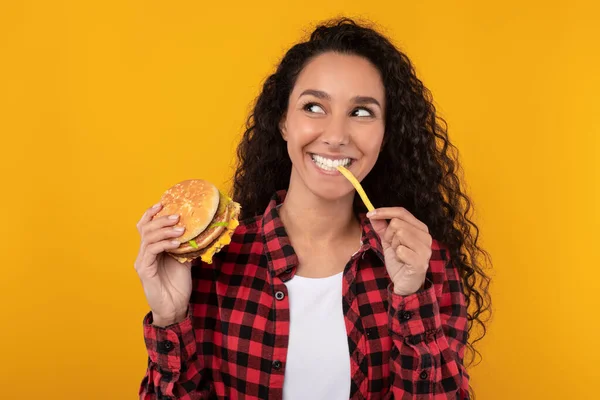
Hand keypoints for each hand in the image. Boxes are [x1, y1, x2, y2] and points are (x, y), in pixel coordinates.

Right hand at [134, 203, 192, 325]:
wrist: (175, 307)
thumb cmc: (178, 285)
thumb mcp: (185, 260)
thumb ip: (187, 246)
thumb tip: (200, 230)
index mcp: (152, 249)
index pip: (146, 226)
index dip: (152, 213)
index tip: (164, 203)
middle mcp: (144, 253)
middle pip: (146, 228)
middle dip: (161, 219)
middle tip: (177, 216)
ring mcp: (142, 261)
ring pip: (148, 238)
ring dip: (165, 231)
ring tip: (181, 229)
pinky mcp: (144, 270)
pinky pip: (151, 251)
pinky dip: (164, 244)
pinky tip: (177, 244)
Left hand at [367, 207, 432, 295]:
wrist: (405, 284)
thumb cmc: (399, 261)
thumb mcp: (388, 242)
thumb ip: (382, 228)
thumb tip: (372, 215)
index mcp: (420, 228)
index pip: (402, 212)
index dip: (384, 211)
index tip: (369, 214)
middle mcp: (426, 236)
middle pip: (397, 223)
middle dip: (389, 235)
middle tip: (393, 247)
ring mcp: (425, 249)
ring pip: (399, 234)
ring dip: (393, 246)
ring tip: (399, 254)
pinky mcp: (421, 262)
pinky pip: (401, 250)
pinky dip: (397, 256)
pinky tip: (402, 262)